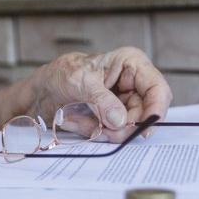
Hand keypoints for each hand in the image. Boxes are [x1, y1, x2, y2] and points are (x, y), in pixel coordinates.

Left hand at [21, 47, 171, 142]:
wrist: (41, 90)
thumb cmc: (61, 74)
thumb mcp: (79, 82)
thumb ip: (101, 100)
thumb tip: (121, 120)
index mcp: (131, 64)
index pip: (157, 89)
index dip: (155, 110)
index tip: (142, 129)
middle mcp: (133, 84)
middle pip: (144, 115)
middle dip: (121, 126)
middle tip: (100, 129)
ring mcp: (124, 103)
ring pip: (128, 128)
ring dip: (102, 130)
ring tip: (77, 119)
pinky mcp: (113, 118)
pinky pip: (113, 133)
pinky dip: (95, 132)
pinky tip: (77, 122)